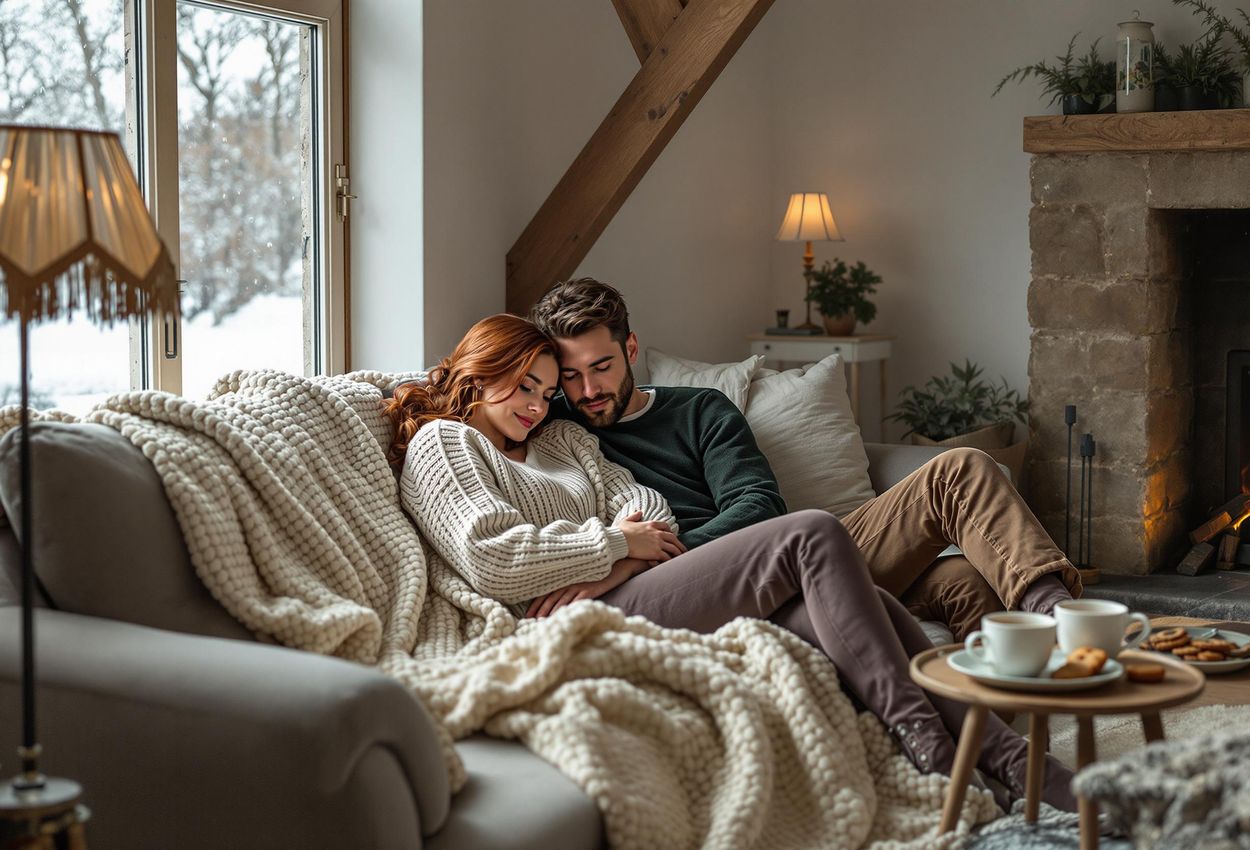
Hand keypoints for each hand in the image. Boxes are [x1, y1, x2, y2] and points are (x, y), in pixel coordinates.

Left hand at [525, 557, 652, 618]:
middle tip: (530, 623)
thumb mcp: (581, 578)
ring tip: (542, 623)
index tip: (527, 615)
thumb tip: (558, 601)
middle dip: (539, 611)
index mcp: (565, 579)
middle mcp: (569, 581)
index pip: (545, 592)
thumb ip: (570, 587)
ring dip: (551, 612)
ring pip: (560, 601)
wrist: (618, 565)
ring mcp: (579, 585)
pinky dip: (568, 609)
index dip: (535, 604)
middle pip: (550, 598)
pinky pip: (576, 601)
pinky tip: (562, 617)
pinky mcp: (589, 590)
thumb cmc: (599, 574)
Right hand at [616, 510, 684, 561]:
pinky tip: (672, 564)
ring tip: (681, 558)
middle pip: (673, 538)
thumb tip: (639, 512)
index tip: (672, 536)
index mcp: (651, 524)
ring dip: (678, 553)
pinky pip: (667, 557)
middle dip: (679, 544)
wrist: (619, 541)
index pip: (665, 526)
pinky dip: (671, 561)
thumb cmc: (620, 533)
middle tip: (683, 549)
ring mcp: (658, 543)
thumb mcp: (626, 521)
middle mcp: (657, 532)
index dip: (670, 531)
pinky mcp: (656, 552)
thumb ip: (634, 516)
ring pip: (673, 548)